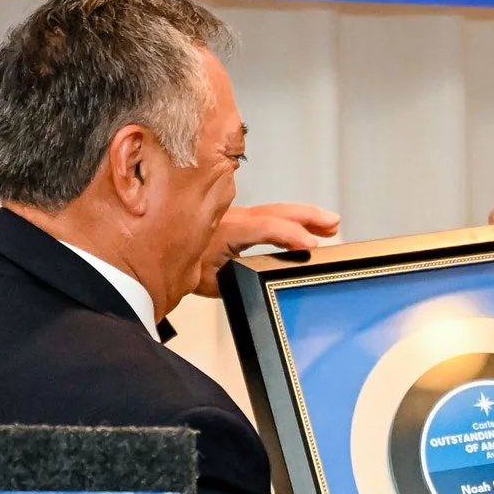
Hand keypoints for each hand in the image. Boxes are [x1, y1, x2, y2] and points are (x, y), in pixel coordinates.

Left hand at [193, 200, 341, 294]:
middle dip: (307, 217)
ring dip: (303, 217)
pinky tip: (305, 230)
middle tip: (333, 224)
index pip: (265, 227)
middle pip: (277, 212)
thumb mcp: (212, 281)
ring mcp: (237, 216)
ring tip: (329, 225)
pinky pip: (269, 217)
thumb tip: (264, 277)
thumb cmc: (184, 269)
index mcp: (227, 229)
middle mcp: (234, 217)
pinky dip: (289, 222)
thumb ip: (239, 276)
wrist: (159, 255)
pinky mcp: (239, 221)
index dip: (289, 234)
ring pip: (276, 212)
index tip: (310, 245)